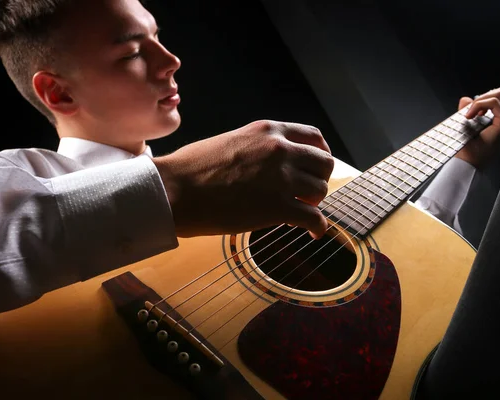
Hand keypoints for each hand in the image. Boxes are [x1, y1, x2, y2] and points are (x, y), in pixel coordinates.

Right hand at [153, 120, 334, 238]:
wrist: (174, 189)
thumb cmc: (192, 168)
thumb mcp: (232, 141)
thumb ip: (259, 147)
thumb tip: (271, 163)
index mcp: (268, 131)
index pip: (314, 137)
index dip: (321, 154)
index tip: (316, 168)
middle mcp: (280, 149)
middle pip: (324, 164)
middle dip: (319, 180)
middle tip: (306, 193)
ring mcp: (281, 178)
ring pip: (320, 191)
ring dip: (314, 203)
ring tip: (301, 211)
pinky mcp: (277, 207)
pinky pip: (314, 218)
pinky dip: (318, 227)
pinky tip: (313, 232)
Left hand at [455, 86, 499, 168]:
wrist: (467, 163)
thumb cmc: (468, 149)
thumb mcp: (466, 124)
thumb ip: (467, 109)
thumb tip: (466, 99)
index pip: (499, 96)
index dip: (483, 99)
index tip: (470, 113)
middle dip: (483, 97)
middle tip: (471, 112)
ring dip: (480, 100)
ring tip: (470, 114)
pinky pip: (495, 102)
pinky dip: (479, 104)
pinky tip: (470, 116)